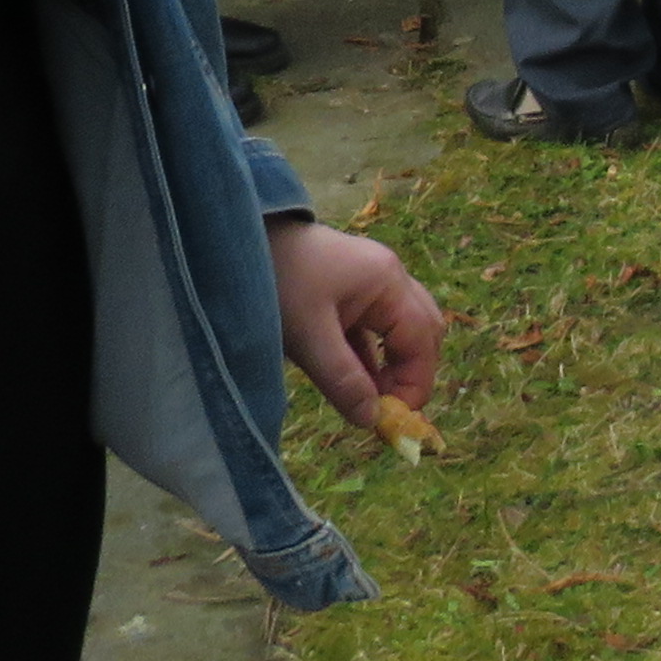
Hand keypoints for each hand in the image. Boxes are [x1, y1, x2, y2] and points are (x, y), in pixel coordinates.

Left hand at [271, 216, 445, 422]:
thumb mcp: (308, 337)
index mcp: (388, 282)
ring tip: (366, 400)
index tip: (392, 420)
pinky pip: (375, 329)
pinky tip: (353, 380)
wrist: (237, 240)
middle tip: (384, 409)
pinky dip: (370, 356)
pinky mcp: (351, 290)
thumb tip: (372, 420)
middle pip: (423, 331)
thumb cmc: (278, 282)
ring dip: (390, 366)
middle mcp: (389, 278)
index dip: (415, 382)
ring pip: (400, 331)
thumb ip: (344, 380)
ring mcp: (371, 282)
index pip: (422, 339)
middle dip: (410, 373)